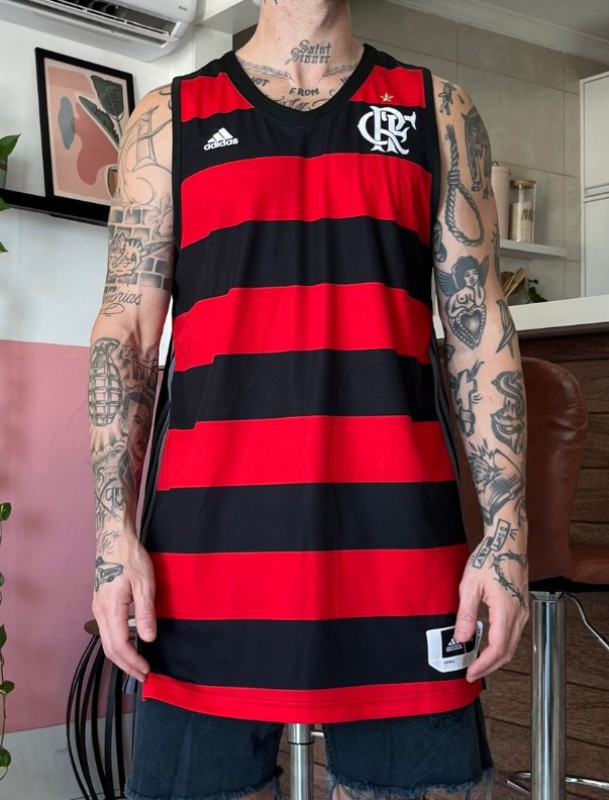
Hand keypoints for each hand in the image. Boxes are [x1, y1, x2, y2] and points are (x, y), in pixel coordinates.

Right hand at [92, 534, 156, 681]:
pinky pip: (106, 631)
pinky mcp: (100, 603)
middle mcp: (100, 611)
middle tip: (142, 676)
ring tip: (137, 665)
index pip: (120, 645)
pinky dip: (117, 644)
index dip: (133, 662)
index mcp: (111, 608)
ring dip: (121, 656)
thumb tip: (148, 639)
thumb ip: (146, 613)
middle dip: (126, 665)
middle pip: (109, 648)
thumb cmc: (130, 557)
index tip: (146, 671)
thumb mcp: (145, 583)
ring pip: (106, 641)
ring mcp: (98, 607)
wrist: (114, 538)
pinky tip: (129, 644)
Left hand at [454, 548, 528, 681]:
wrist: (507, 542)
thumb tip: (461, 638)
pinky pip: (514, 633)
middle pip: (507, 652)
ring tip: (478, 661)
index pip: (497, 650)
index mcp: (506, 612)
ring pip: (512, 644)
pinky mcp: (521, 606)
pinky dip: (502, 645)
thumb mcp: (470, 586)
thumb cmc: (489, 558)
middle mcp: (519, 615)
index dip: (483, 665)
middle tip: (472, 672)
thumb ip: (466, 614)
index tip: (470, 672)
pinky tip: (489, 643)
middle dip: (490, 666)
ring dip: (496, 657)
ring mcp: (522, 611)